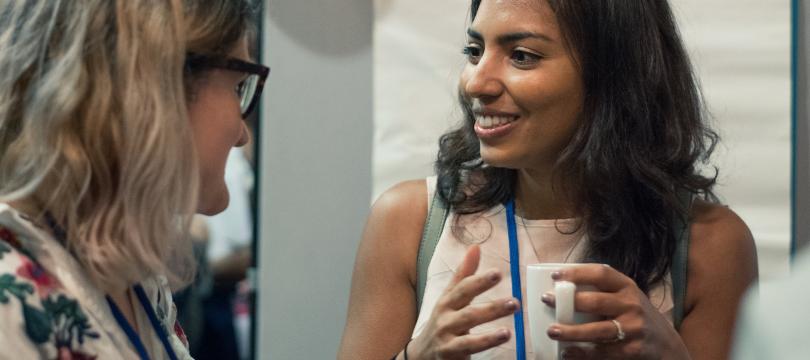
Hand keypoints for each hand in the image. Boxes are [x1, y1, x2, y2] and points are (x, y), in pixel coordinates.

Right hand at [407, 245, 519, 359]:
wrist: (421, 353)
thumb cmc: (441, 320)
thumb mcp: (449, 296)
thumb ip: (464, 274)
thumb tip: (476, 247)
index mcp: (447, 301)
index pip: (463, 288)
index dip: (479, 281)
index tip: (498, 274)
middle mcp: (445, 318)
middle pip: (468, 312)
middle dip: (491, 308)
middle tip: (514, 302)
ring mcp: (446, 338)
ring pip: (468, 336)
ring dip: (489, 333)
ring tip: (508, 329)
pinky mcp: (449, 354)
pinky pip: (468, 349)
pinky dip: (485, 344)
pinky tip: (502, 338)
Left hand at [541, 264, 689, 359]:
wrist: (666, 344)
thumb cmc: (636, 316)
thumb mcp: (626, 298)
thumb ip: (603, 291)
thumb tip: (562, 288)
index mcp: (627, 287)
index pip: (601, 273)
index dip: (577, 273)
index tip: (555, 276)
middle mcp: (632, 305)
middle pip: (596, 302)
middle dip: (568, 302)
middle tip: (547, 300)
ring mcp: (633, 328)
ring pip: (597, 330)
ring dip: (572, 332)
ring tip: (552, 330)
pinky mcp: (632, 350)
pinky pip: (603, 352)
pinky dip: (582, 354)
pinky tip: (567, 353)